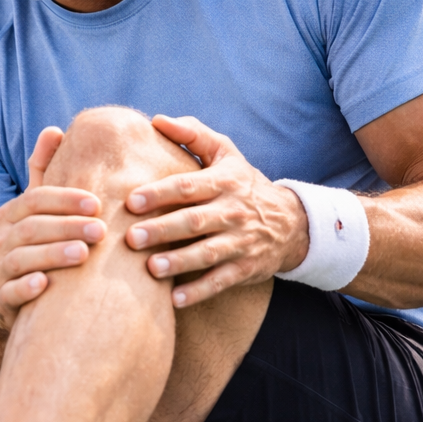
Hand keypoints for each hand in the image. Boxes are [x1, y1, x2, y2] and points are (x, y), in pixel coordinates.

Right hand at [0, 127, 106, 329]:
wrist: (11, 298)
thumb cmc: (36, 246)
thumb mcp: (37, 210)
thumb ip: (44, 172)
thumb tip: (54, 130)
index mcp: (12, 214)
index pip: (36, 199)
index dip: (65, 200)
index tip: (97, 204)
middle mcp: (1, 238)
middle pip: (32, 227)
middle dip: (67, 227)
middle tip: (101, 231)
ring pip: (22, 258)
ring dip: (54, 254)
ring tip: (84, 255)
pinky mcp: (2, 299)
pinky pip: (11, 292)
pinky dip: (27, 288)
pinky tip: (46, 285)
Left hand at [125, 114, 308, 307]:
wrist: (291, 222)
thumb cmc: (243, 184)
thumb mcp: (226, 153)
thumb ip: (193, 134)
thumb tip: (157, 120)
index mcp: (225, 181)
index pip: (189, 186)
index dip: (160, 193)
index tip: (131, 201)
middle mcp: (233, 211)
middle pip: (195, 221)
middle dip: (163, 230)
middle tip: (132, 238)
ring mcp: (241, 241)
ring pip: (208, 253)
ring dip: (180, 262)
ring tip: (151, 269)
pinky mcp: (246, 268)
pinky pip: (221, 281)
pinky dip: (200, 291)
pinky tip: (175, 301)